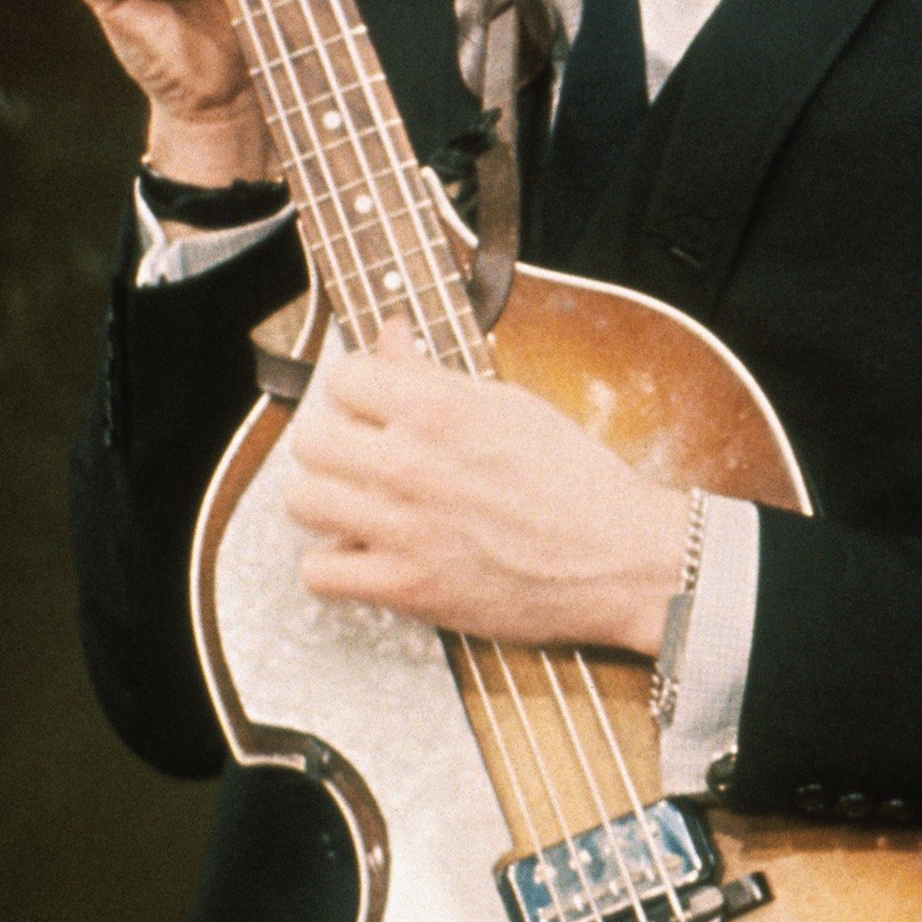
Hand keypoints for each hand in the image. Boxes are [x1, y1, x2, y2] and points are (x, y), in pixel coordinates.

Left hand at [283, 327, 689, 655]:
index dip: (361, 390)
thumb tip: (388, 335)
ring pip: (303, 501)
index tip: (376, 405)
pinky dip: (338, 564)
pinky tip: (370, 552)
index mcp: (441, 407)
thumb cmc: (577, 479)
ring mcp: (401, 527)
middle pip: (311, 439)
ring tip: (364, 505)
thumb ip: (435, 373)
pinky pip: (318, 571)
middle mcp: (411, 462)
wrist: (618, 557)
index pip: (344, 376)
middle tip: (366, 457)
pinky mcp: (403, 586)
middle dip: (337, 444)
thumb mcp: (512, 405)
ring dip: (330, 502)